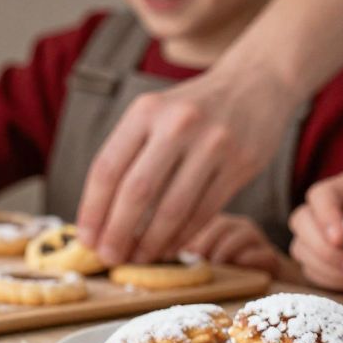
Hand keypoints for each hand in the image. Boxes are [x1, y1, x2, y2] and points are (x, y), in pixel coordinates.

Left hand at [77, 73, 299, 264]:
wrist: (256, 83)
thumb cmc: (193, 109)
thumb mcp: (156, 114)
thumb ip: (130, 154)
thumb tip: (100, 215)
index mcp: (146, 111)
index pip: (107, 168)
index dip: (92, 209)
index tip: (86, 239)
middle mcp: (178, 123)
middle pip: (137, 191)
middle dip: (118, 232)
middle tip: (109, 257)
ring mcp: (213, 143)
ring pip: (173, 207)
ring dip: (151, 242)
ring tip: (137, 259)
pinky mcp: (241, 163)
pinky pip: (205, 211)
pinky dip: (182, 235)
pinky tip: (169, 247)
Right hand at [289, 171, 342, 294]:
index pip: (322, 195)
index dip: (325, 216)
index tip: (340, 241)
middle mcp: (330, 208)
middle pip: (302, 221)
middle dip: (322, 248)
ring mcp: (320, 233)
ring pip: (302, 249)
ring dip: (328, 267)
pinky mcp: (319, 257)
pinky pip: (311, 270)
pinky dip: (331, 279)